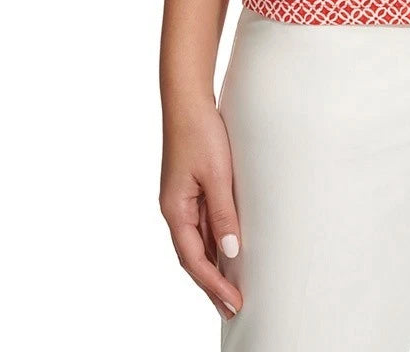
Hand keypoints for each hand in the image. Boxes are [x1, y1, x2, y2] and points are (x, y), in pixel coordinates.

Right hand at [159, 100, 243, 319]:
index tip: (234, 303)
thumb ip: (224, 213)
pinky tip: (229, 250)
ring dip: (214, 266)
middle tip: (233, 308)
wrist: (188, 101)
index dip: (214, 284)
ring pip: (198, 242)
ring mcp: (182, 200)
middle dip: (212, 284)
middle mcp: (175, 210)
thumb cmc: (201, 133)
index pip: (195, 260)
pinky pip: (203, 224)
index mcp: (175, 210)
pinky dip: (215, 242)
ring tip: (233, 289)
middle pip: (193, 257)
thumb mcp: (217, 175)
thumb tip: (231, 252)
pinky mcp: (192, 188)